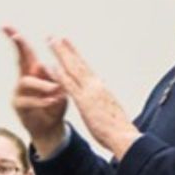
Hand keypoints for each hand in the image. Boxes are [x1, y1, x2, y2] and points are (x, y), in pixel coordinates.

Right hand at [4, 25, 68, 153]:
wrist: (50, 127)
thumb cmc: (55, 104)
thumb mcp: (60, 88)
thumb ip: (57, 79)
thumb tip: (51, 68)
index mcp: (34, 71)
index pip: (25, 52)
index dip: (15, 38)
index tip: (5, 26)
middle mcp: (24, 78)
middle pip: (19, 59)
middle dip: (18, 46)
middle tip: (17, 35)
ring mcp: (18, 91)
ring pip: (26, 81)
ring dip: (43, 85)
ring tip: (56, 91)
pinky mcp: (18, 105)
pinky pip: (28, 100)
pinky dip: (43, 100)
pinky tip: (53, 101)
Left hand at [45, 37, 140, 159]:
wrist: (124, 137)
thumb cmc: (118, 129)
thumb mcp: (109, 112)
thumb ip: (101, 104)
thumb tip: (98, 103)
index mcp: (100, 89)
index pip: (85, 69)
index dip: (75, 56)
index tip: (67, 46)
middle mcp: (95, 86)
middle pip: (78, 63)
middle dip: (66, 49)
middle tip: (55, 37)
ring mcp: (89, 92)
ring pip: (72, 68)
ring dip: (61, 54)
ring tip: (51, 42)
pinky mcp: (84, 102)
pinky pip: (68, 85)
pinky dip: (59, 74)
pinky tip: (49, 66)